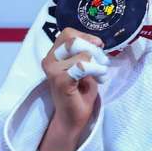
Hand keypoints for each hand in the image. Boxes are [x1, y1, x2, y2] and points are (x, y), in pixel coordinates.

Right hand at [38, 28, 106, 150]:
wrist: (73, 117)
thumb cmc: (80, 92)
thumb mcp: (85, 67)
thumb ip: (86, 52)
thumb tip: (96, 41)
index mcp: (54, 54)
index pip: (68, 33)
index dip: (87, 37)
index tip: (98, 48)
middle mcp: (49, 60)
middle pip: (74, 39)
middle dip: (94, 49)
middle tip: (102, 62)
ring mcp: (53, 70)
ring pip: (82, 53)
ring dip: (98, 63)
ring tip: (100, 74)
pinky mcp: (60, 81)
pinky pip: (82, 66)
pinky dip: (95, 71)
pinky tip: (98, 80)